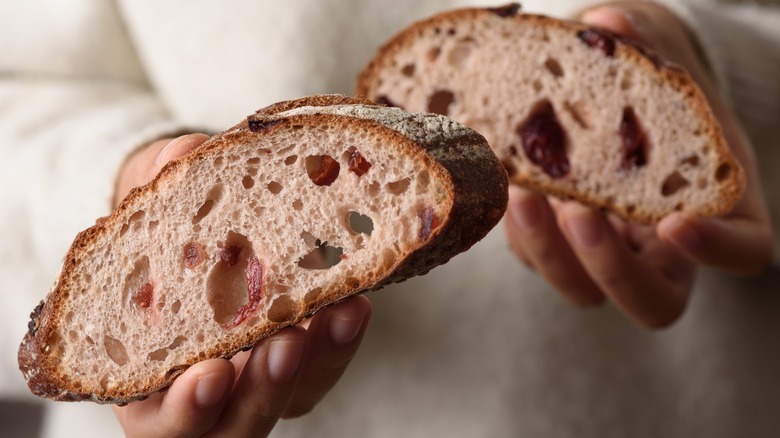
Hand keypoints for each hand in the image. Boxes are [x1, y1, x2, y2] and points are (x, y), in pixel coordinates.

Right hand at [112, 134, 372, 436]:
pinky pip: (327, 357)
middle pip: (241, 424)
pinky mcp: (305, 345)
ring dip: (323, 358)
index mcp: (151, 373)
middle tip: (286, 343)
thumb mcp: (147, 203)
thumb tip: (183, 153)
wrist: (201, 223)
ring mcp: (260, 370)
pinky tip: (358, 295)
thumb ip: (153, 184)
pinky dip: (343, 333)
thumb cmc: (159, 231)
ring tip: (345, 308)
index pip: (162, 420)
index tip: (208, 375)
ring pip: (296, 395)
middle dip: (265, 390)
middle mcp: (211, 385)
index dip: (185, 409)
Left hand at [504, 2, 773, 328]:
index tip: (675, 223)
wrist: (612, 87)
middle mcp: (661, 242)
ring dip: (547, 248)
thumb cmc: (648, 73)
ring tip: (522, 191)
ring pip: (582, 289)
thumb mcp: (654, 48)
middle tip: (578, 210)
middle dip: (609, 265)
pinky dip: (515, 227)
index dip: (716, 250)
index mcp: (716, 203)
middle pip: (652, 300)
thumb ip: (640, 39)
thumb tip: (607, 22)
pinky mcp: (555, 239)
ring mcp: (607, 248)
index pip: (744, 252)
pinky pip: (535, 255)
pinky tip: (498, 182)